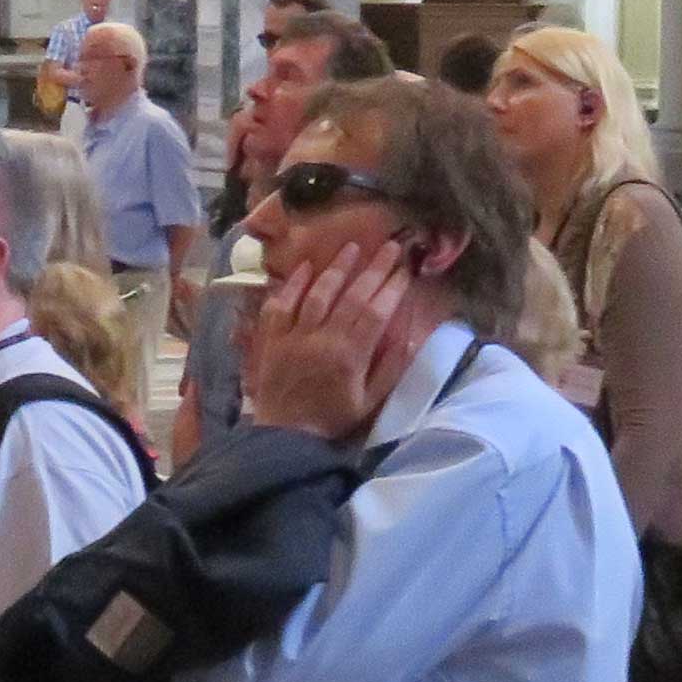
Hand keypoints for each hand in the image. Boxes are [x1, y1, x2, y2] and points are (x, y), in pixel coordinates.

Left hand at [243, 241, 432, 440]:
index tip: (406, 269)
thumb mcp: (370, 402)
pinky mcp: (272, 338)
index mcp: (350, 356)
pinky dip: (293, 283)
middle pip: (352, 296)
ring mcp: (295, 336)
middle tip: (389, 246)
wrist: (286, 436)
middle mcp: (323, 340)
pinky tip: (306, 266)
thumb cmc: (332, 419)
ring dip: (336, 268)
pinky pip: (281, 304)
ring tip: (352, 247)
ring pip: (317, 293)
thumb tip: (409, 336)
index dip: (392, 288)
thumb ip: (390, 369)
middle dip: (374, 268)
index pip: (376, 312)